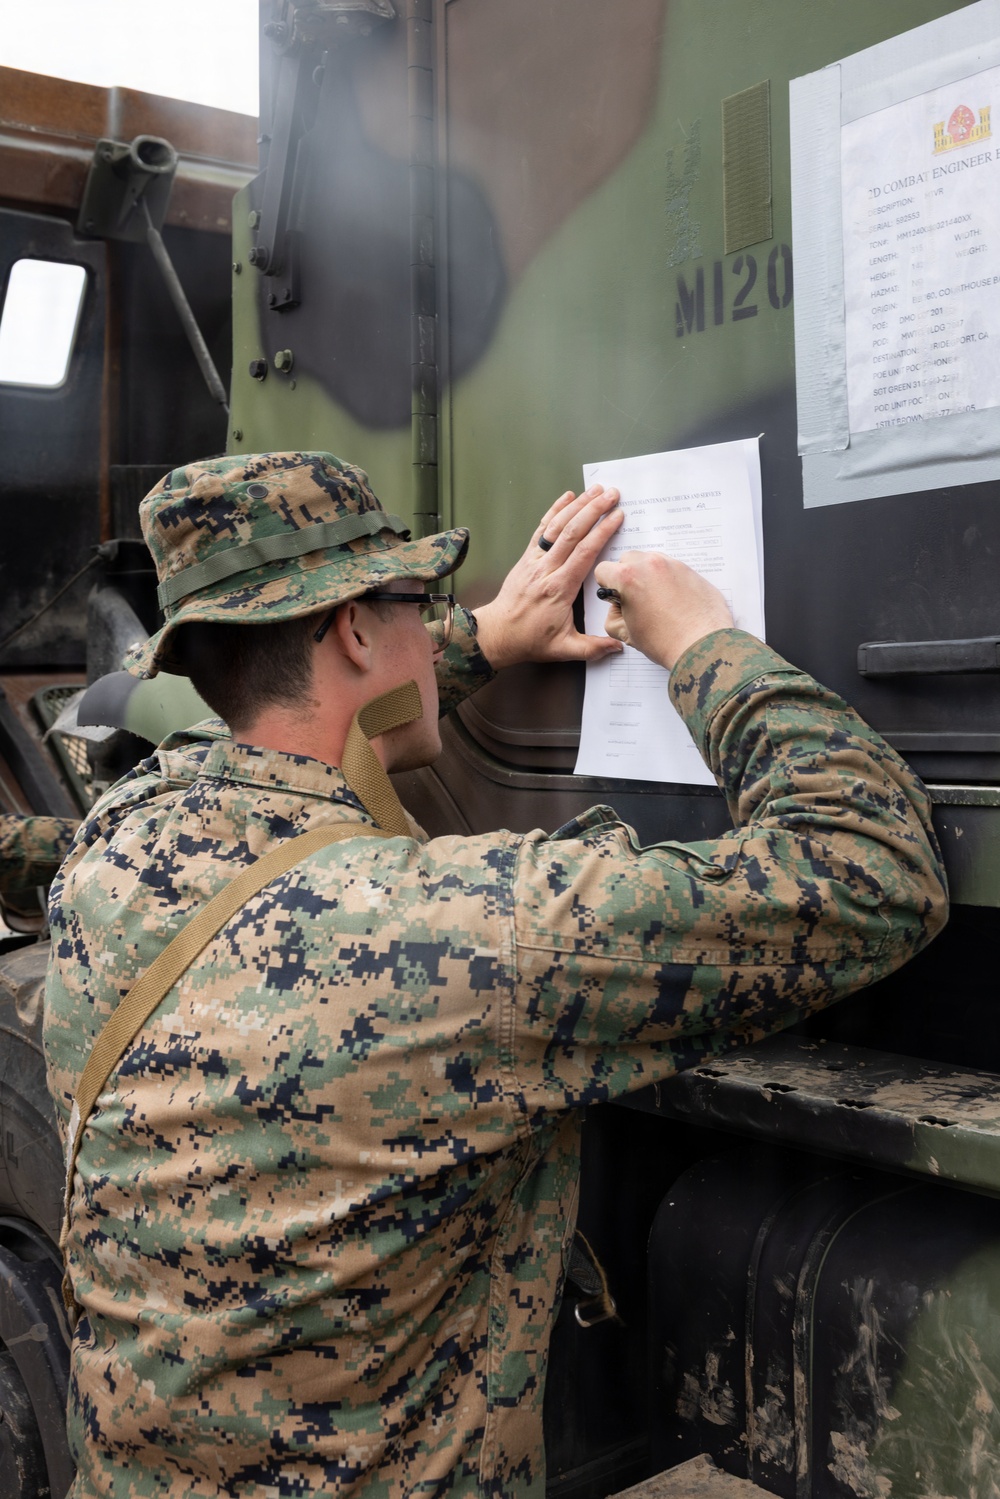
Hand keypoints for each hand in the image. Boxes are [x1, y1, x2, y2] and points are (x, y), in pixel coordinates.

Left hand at [473, 486, 624, 669]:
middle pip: (572, 532)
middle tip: (612, 494)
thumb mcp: (564, 649)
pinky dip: (554, 511)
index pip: (584, 553)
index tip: (617, 517)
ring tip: (595, 490)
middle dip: (593, 510)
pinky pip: (541, 530)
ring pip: (556, 526)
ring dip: (577, 506)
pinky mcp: (526, 558)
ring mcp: (534, 561)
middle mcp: (546, 570)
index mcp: (559, 589)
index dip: (602, 532)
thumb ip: (592, 648)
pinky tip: (567, 497)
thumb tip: (619, 646)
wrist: (498, 634)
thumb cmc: (530, 640)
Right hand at [594, 551, 734, 670]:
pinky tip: (675, 602)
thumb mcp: (626, 633)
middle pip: (628, 560)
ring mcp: (673, 565)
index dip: (607, 585)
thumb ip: (614, 615)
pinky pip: (673, 570)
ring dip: (649, 575)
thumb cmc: (666, 642)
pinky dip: (670, 581)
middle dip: (628, 576)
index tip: (614, 594)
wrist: (701, 646)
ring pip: (652, 561)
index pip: (604, 569)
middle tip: (636, 598)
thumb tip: (619, 607)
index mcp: (628, 577)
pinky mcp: (691, 571)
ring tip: (658, 601)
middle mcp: (650, 565)